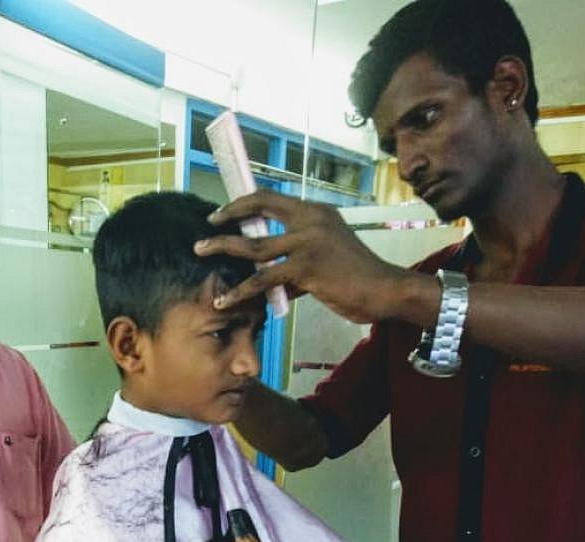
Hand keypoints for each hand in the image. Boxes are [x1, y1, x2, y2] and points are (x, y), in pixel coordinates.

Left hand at [194, 190, 413, 324]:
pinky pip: (264, 279)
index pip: (272, 197)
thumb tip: (270, 281)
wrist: (384, 289)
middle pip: (259, 209)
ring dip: (223, 248)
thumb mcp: (326, 258)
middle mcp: (311, 219)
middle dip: (227, 219)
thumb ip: (296, 263)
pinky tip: (226, 301)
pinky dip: (242, 291)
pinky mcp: (306, 268)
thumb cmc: (357, 278)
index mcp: (316, 212)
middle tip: (204, 232)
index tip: (222, 214)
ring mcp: (308, 242)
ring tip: (201, 253)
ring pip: (254, 245)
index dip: (243, 203)